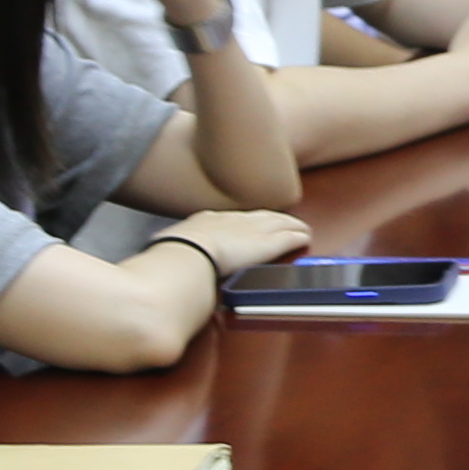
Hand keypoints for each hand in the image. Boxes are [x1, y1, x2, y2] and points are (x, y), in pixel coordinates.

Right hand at [175, 205, 317, 276]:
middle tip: (284, 220)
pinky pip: (290, 237)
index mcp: (209, 220)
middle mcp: (235, 220)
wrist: (189, 252)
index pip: (232, 218)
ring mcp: (253, 230)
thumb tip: (161, 252)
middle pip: (260, 215)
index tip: (249, 223)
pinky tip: (306, 237)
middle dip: (274, 218)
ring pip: (280, 223)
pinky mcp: (269, 244)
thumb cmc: (174, 254)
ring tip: (300, 228)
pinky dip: (299, 236)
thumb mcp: (170, 244)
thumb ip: (174, 247)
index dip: (245, 220)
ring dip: (291, 225)